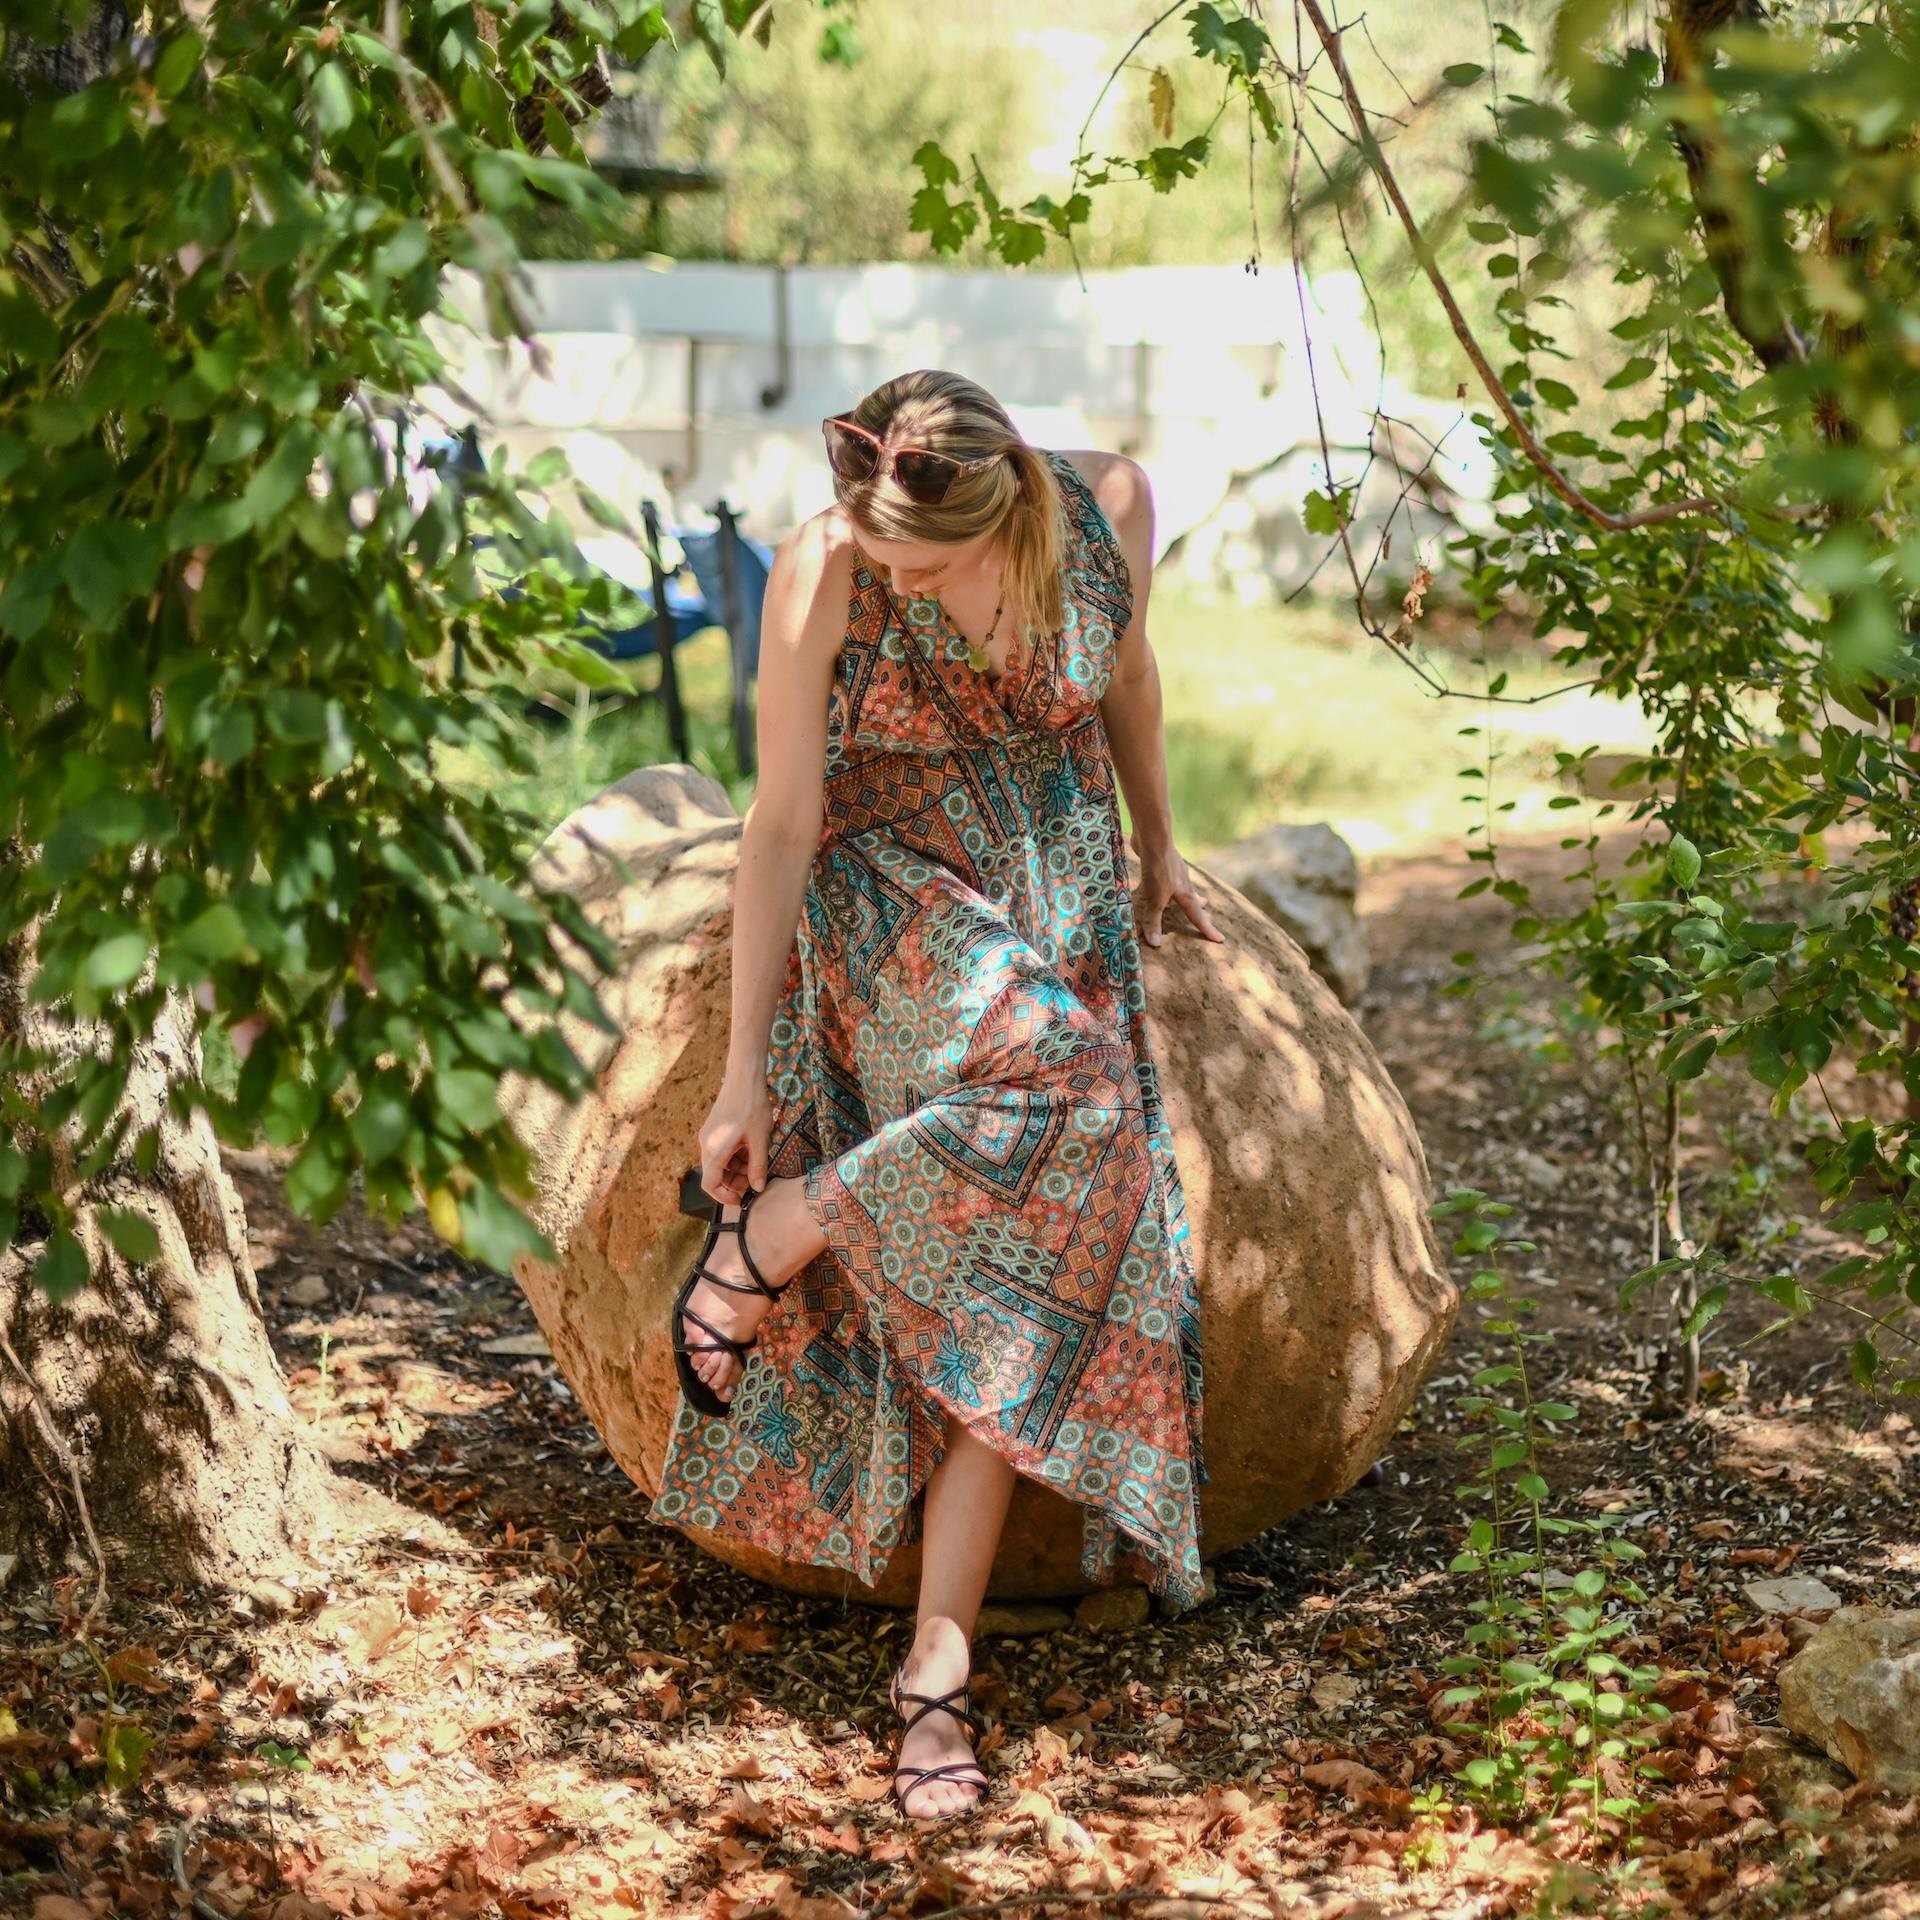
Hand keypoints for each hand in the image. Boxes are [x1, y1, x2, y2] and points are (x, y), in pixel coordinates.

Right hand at [698, 1078, 772, 1202]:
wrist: (744, 1077)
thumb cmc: (753, 1107)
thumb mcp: (760, 1139)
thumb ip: (758, 1166)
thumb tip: (758, 1188)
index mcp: (715, 1151)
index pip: (710, 1185)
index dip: (724, 1197)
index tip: (742, 1199)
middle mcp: (706, 1145)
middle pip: (715, 1175)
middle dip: (734, 1182)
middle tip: (755, 1181)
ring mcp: (709, 1136)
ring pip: (719, 1163)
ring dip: (736, 1169)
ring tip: (758, 1164)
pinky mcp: (713, 1128)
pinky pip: (721, 1151)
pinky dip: (735, 1156)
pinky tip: (753, 1150)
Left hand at [1130, 833, 1225, 946]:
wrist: (1154, 837)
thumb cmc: (1158, 868)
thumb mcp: (1154, 898)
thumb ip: (1154, 920)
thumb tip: (1156, 944)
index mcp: (1186, 893)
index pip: (1198, 917)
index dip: (1207, 929)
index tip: (1220, 939)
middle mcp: (1183, 882)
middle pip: (1194, 898)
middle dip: (1200, 907)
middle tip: (1207, 910)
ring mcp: (1174, 871)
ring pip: (1183, 886)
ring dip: (1186, 893)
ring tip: (1188, 896)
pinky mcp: (1163, 862)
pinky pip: (1169, 876)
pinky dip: (1170, 882)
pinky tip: (1163, 878)